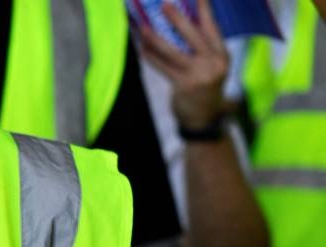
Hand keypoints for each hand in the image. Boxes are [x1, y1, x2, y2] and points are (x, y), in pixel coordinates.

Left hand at [138, 0, 229, 128]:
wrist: (204, 118)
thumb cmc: (205, 88)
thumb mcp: (211, 68)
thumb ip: (201, 50)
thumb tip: (180, 26)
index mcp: (222, 55)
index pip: (212, 28)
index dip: (205, 10)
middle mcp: (213, 62)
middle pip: (192, 35)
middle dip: (177, 18)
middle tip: (164, 5)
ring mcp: (198, 74)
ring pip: (172, 51)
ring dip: (155, 38)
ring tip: (142, 28)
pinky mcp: (183, 85)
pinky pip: (163, 67)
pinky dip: (151, 58)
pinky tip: (142, 49)